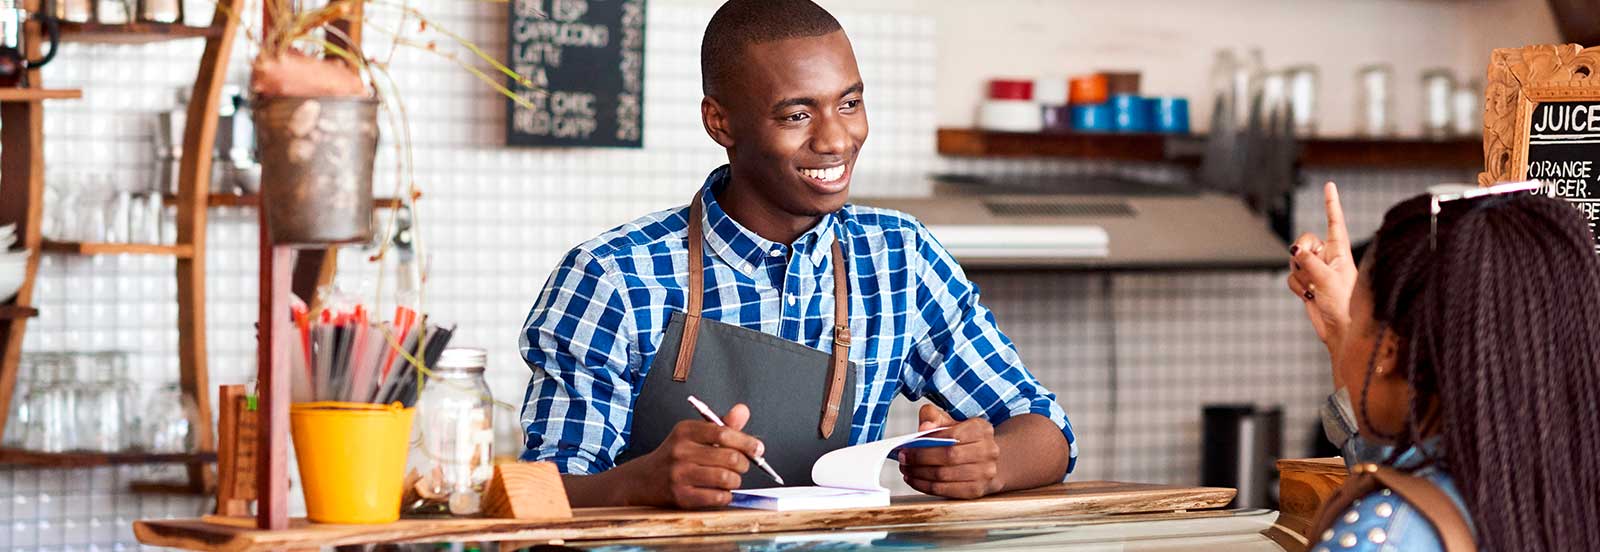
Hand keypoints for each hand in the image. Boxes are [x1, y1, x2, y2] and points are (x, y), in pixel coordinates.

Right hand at [627, 403, 762, 508]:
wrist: (643, 480)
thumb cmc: (676, 455)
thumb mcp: (694, 434)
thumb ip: (722, 424)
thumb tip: (743, 410)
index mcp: (685, 430)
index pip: (723, 432)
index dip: (746, 442)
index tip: (758, 448)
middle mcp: (680, 451)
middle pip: (729, 457)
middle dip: (743, 464)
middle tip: (742, 465)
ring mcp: (679, 475)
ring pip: (726, 479)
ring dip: (735, 481)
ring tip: (730, 479)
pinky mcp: (681, 497)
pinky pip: (718, 497)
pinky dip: (726, 495)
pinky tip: (719, 491)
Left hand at [898, 404, 1002, 498]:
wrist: (989, 461)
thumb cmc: (964, 440)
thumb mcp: (952, 421)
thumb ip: (934, 417)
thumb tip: (925, 427)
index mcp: (981, 429)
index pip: (951, 435)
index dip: (926, 442)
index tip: (907, 446)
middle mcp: (988, 451)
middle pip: (948, 456)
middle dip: (920, 459)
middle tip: (903, 459)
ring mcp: (985, 473)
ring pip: (945, 475)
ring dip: (919, 474)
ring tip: (906, 470)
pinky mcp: (977, 490)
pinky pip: (946, 490)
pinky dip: (926, 486)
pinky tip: (915, 481)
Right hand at [1287, 182, 1358, 357]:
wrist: (1341, 329)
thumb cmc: (1345, 304)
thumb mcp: (1328, 279)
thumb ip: (1309, 262)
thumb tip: (1294, 251)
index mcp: (1341, 252)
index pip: (1335, 222)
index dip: (1331, 204)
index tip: (1329, 186)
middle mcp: (1328, 258)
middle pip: (1305, 241)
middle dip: (1302, 254)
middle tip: (1309, 267)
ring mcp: (1316, 270)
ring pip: (1295, 261)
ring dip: (1301, 276)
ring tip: (1315, 290)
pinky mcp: (1307, 284)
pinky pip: (1291, 277)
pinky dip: (1297, 287)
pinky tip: (1309, 297)